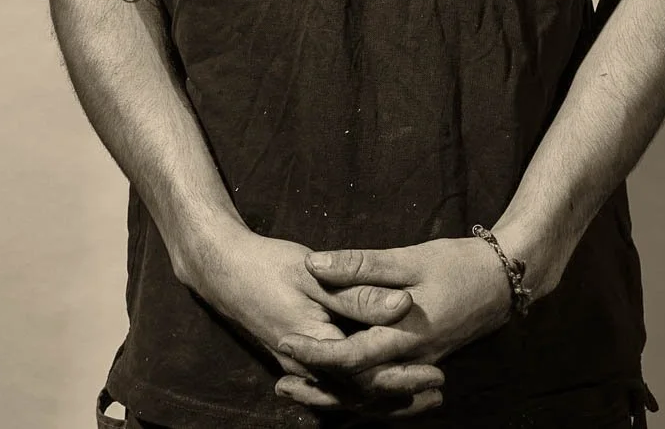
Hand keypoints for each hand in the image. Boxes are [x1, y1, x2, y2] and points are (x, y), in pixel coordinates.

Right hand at [182, 223, 445, 413]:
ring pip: (349, 395)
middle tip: (440, 389)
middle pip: (362, 394)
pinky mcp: (301, 361)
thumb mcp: (315, 274)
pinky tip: (381, 382)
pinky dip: (362, 390)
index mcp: (317, 347)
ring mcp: (302, 369)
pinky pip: (336, 388)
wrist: (224, 271)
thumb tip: (403, 304)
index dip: (405, 377)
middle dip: (402, 394)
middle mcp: (308, 368)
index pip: (368, 375)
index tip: (437, 372)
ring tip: (422, 394)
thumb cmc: (268, 267)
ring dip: (385, 397)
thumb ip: (359, 292)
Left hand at [275, 238, 510, 405]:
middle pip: (356, 385)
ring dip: (334, 391)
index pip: (350, 356)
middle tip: (281, 380)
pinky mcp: (421, 363)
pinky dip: (359, 388)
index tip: (285, 341)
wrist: (501, 282)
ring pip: (370, 392)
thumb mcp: (407, 259)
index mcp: (403, 336)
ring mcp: (416, 366)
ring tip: (299, 386)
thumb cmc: (455, 266)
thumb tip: (315, 265)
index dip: (315, 352)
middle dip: (318, 384)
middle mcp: (409, 361)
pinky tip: (339, 383)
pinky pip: (385, 387)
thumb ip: (361, 266)